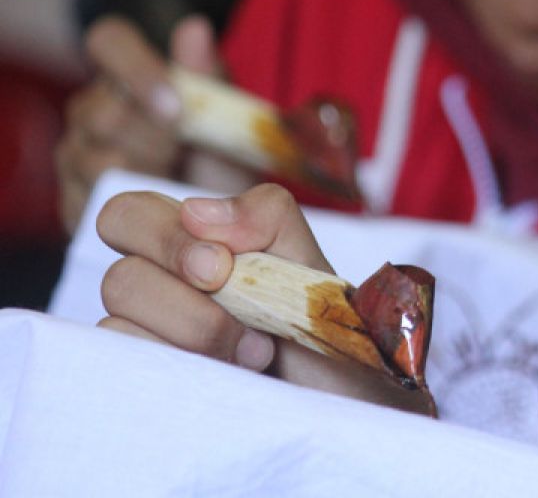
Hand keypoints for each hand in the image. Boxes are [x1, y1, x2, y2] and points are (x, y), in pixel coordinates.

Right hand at [55, 14, 228, 231]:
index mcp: (129, 76)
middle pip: (103, 111)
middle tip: (187, 154)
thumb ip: (207, 74)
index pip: (108, 40)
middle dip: (156, 138)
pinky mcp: (71, 198)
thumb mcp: (225, 121)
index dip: (135, 66)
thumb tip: (194, 26)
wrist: (213, 226)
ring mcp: (77, 154)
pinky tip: (154, 202)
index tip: (174, 104)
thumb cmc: (218, 163)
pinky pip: (90, 200)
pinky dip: (130, 205)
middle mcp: (93, 108)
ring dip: (147, 175)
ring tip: (175, 180)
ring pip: (97, 159)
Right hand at [96, 184, 430, 412]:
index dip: (162, 235)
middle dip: (185, 295)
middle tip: (240, 308)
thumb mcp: (308, 259)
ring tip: (256, 351)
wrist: (345, 397)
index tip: (218, 264)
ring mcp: (147, 343)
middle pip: (119, 274)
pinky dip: (185, 364)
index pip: (127, 216)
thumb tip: (196, 212)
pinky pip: (127, 363)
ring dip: (197, 331)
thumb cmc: (320, 327)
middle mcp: (157, 293)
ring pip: (119, 319)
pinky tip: (230, 375)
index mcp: (188, 249)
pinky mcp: (148, 387)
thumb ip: (265, 215)